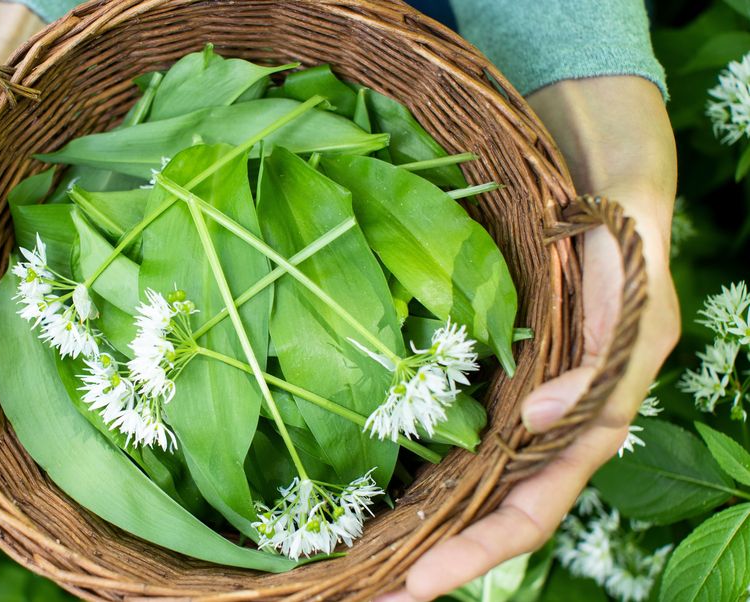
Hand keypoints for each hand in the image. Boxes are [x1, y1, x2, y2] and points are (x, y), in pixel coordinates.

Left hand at [381, 76, 678, 599]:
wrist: (594, 161)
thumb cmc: (620, 219)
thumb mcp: (630, 276)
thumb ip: (605, 353)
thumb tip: (542, 423)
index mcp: (596, 412)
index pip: (538, 504)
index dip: (483, 550)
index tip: (419, 583)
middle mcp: (552, 416)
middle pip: (496, 509)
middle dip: (440, 558)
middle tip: (372, 593)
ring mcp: (517, 394)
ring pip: (471, 477)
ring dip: (424, 523)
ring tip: (362, 560)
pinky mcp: (488, 365)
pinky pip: (452, 425)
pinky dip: (419, 462)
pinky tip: (375, 483)